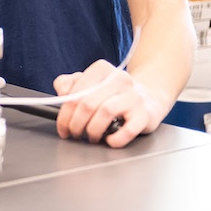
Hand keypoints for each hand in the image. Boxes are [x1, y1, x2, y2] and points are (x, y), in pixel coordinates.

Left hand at [52, 59, 168, 147]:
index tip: (62, 127)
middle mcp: (119, 79)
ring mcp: (134, 96)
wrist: (149, 99)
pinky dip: (116, 138)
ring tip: (91, 137)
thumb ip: (70, 84)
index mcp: (102, 69)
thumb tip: (61, 93)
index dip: (64, 113)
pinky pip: (129, 129)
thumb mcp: (90, 83)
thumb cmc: (113, 94)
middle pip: (87, 103)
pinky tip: (110, 140)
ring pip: (105, 112)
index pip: (75, 91)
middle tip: (74, 134)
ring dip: (93, 130)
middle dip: (76, 124)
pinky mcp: (146, 114)